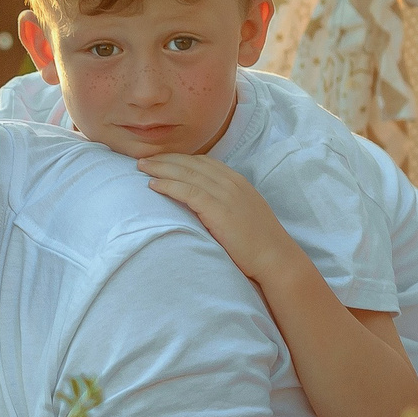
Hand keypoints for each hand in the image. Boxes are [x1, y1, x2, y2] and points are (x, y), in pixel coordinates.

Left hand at [140, 154, 303, 287]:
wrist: (275, 257)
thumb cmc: (259, 243)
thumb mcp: (243, 213)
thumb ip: (225, 202)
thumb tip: (203, 204)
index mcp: (238, 181)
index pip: (204, 162)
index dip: (180, 159)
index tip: (161, 159)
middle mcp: (231, 182)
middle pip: (192, 163)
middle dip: (166, 159)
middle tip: (144, 159)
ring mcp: (226, 194)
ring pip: (187, 174)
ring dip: (161, 168)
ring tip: (142, 167)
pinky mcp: (218, 209)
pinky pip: (188, 191)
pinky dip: (168, 185)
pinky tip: (153, 185)